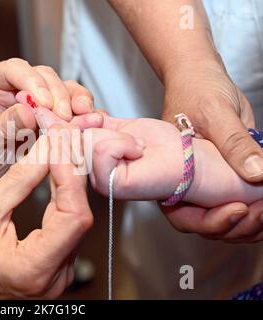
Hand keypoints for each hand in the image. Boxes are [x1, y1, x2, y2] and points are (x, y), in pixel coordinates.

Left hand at [0, 58, 101, 193]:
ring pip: (66, 88)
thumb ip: (2, 126)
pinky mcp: (58, 115)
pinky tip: (92, 125)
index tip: (45, 103)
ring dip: (78, 102)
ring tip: (85, 118)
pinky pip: (78, 108)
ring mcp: (42, 99)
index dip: (32, 81)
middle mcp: (19, 86)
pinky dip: (87, 116)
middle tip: (64, 117)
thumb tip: (27, 112)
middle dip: (59, 95)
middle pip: (45, 76)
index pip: (14, 69)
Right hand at [0, 131, 92, 298]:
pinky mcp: (56, 266)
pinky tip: (57, 173)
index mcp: (34, 268)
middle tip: (63, 136)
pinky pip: (68, 225)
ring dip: (70, 180)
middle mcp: (55, 278)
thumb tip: (48, 148)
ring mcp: (58, 274)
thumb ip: (19, 179)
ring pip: (77, 218)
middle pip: (80, 215)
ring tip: (61, 147)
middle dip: (72, 171)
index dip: (70, 175)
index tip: (60, 143)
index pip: (74, 216)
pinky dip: (64, 195)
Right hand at [161, 62, 262, 241]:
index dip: (213, 221)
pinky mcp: (229, 176)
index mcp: (170, 176)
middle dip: (238, 227)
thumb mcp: (215, 112)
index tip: (240, 208)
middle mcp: (187, 185)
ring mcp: (209, 183)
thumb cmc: (195, 89)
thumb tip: (258, 173)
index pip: (185, 217)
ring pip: (227, 220)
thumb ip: (235, 143)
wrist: (202, 76)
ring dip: (252, 224)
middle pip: (208, 226)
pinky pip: (243, 202)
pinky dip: (259, 208)